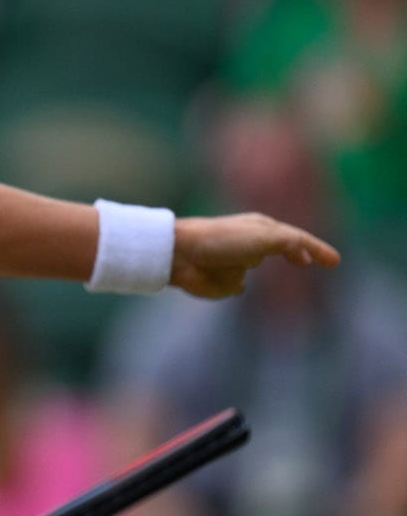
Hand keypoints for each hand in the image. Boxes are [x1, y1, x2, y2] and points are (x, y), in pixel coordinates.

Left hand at [171, 213, 339, 297]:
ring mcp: (237, 264)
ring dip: (253, 269)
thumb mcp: (265, 237)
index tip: (335, 261)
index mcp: (262, 229)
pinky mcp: (224, 283)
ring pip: (258, 269)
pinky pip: (238, 286)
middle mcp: (251, 245)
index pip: (297, 239)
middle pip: (278, 251)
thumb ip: (291, 243)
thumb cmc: (222, 240)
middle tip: (309, 262)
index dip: (316, 249)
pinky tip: (233, 284)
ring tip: (256, 264)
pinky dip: (237, 285)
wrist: (181, 255)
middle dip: (295, 253)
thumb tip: (304, 255)